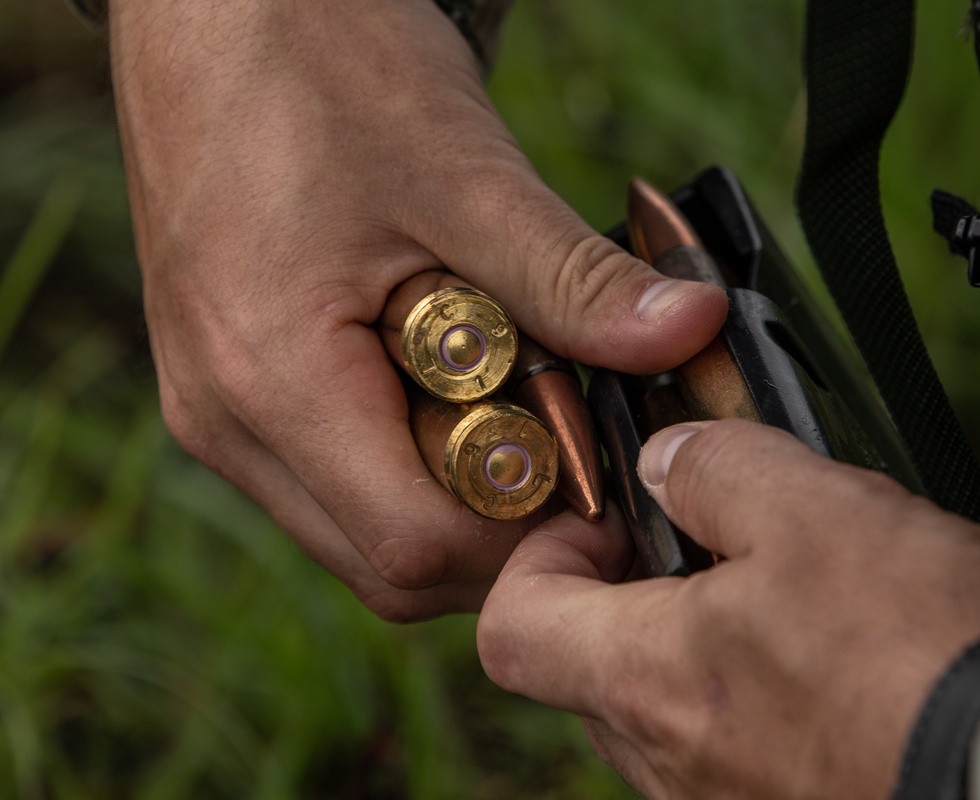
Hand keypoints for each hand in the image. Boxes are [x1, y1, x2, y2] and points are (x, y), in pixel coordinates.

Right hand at [108, 0, 727, 618]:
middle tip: (573, 438)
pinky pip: (332, 479)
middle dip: (500, 526)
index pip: (416, 544)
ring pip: (359, 530)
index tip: (605, 475)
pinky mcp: (229, 387)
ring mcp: (218, 411)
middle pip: (388, 562)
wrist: (216, 6)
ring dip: (456, 498)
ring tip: (517, 402)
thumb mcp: (461, 171)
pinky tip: (452, 389)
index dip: (528, 534)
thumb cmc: (320, 64)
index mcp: (269, 380)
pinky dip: (408, 465)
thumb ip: (570, 276)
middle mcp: (226, 421)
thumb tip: (688, 331)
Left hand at [478, 420, 979, 797]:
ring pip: (659, 705)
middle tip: (696, 540)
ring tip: (772, 591)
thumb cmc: (932, 664)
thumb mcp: (818, 514)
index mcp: (650, 680)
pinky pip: (724, 745)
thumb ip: (715, 469)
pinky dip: (745, 690)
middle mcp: (670, 761)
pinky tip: (818, 655)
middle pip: (584, 663)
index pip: (512, 627)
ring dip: (690, 640)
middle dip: (622, 592)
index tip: (608, 523)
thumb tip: (665, 460)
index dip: (541, 560)